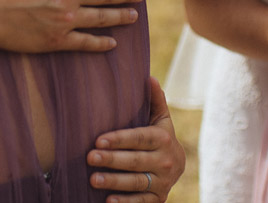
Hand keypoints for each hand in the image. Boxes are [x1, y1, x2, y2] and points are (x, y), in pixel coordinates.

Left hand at [87, 77, 184, 201]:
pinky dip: (126, 202)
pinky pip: (141, 202)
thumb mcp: (160, 119)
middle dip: (113, 160)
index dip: (119, 139)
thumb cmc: (159, 138)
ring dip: (114, 181)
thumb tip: (149, 77)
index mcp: (163, 138)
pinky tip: (108, 201)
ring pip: (137, 182)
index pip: (140, 138)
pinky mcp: (158, 199)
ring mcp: (163, 182)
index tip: (98, 140)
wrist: (177, 166)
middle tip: (89, 158)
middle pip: (136, 161)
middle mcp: (166, 160)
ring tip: (92, 179)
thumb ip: (155, 100)